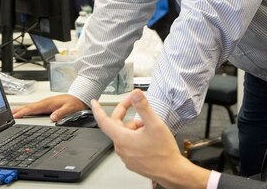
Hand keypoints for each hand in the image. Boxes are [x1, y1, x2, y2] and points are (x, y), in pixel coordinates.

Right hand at [11, 94, 85, 121]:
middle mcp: (45, 102)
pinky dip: (27, 110)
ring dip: (21, 110)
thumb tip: (52, 118)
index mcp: (48, 103)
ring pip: (30, 107)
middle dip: (18, 111)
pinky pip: (34, 108)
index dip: (23, 112)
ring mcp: (45, 104)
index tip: (15, 116)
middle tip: (7, 115)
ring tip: (12, 114)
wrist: (80, 97)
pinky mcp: (47, 105)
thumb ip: (61, 113)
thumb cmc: (75, 103)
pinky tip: (25, 113)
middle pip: (29, 107)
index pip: (33, 108)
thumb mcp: (70, 109)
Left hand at [91, 89, 209, 188]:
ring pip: (125, 135)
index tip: (94, 102)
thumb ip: (143, 107)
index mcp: (122, 139)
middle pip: (117, 125)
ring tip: (149, 127)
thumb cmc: (164, 151)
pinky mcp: (132, 162)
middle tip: (134, 104)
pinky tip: (149, 137)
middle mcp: (121, 149)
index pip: (103, 121)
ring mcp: (126, 157)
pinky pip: (129, 144)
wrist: (172, 172)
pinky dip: (136, 137)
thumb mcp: (155, 124)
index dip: (98, 110)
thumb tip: (135, 94)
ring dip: (134, 127)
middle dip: (125, 113)